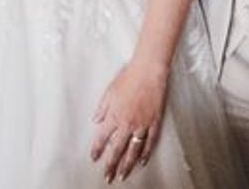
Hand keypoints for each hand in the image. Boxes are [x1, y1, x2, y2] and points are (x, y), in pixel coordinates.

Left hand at [89, 61, 167, 181]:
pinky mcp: (154, 122)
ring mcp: (142, 124)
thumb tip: (96, 119)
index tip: (94, 158)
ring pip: (133, 150)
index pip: (102, 138)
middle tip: (108, 177)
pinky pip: (150, 141)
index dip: (97, 150)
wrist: (148, 71)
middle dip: (111, 165)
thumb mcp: (108, 92)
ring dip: (127, 164)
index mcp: (114, 116)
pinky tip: (142, 161)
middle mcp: (127, 123)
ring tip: (123, 175)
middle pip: (117, 150)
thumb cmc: (129, 78)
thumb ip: (102, 108)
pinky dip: (146, 153)